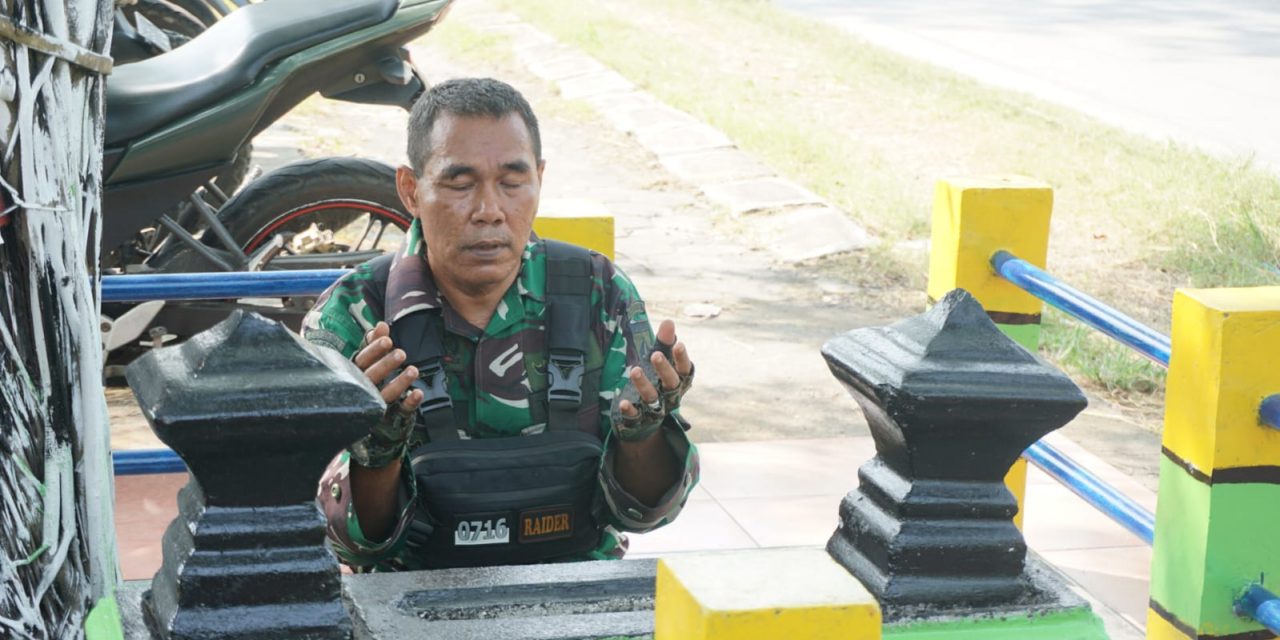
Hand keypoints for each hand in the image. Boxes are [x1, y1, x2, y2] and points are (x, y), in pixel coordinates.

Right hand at [354, 322, 424, 409]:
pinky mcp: (388, 417)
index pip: (362, 360)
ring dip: (400, 382)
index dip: (374, 350)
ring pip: (385, 395)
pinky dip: (409, 403)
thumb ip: (374, 342)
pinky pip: (399, 411)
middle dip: (386, 364)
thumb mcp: (369, 360)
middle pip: (372, 377)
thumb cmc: (367, 380)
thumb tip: (381, 324)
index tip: (387, 340)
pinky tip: (418, 393)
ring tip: (413, 370)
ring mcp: (374, 404)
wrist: (364, 416)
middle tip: (401, 353)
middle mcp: (363, 389)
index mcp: (355, 373)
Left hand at [616, 319, 694, 440]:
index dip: (682, 358)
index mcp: (678, 381)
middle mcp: (670, 396)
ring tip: (634, 370)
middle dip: (664, 369)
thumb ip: (663, 343)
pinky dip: (630, 410)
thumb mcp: (659, 362)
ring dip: (644, 385)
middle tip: (655, 354)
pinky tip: (623, 403)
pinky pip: (636, 416)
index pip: (685, 369)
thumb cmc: (656, 382)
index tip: (678, 344)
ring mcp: (655, 409)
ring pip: (653, 398)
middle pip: (671, 383)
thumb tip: (669, 322)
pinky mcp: (639, 419)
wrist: (647, 420)